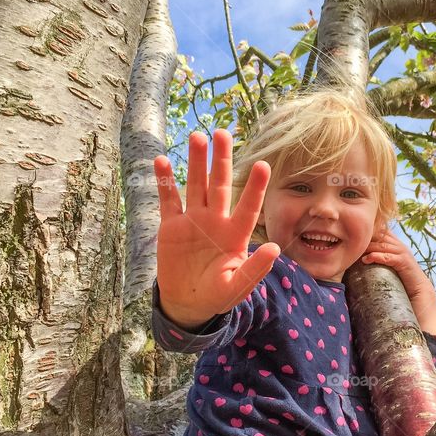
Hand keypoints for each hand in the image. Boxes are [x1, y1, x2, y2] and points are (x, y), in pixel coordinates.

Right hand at [154, 130, 279, 327]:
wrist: (188, 303)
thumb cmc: (217, 295)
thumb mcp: (236, 287)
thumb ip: (254, 269)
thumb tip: (274, 248)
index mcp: (235, 234)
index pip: (247, 206)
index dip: (255, 187)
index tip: (263, 165)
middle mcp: (216, 221)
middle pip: (220, 185)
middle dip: (221, 160)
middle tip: (222, 133)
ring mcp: (193, 221)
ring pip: (196, 185)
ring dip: (196, 163)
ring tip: (197, 137)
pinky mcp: (171, 226)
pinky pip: (168, 200)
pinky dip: (164, 181)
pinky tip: (161, 161)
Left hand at [361, 228, 435, 335]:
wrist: (419, 293)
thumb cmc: (401, 283)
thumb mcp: (388, 268)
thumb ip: (378, 260)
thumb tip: (358, 262)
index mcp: (395, 245)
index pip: (380, 232)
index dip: (366, 234)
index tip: (351, 239)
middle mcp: (399, 246)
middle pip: (379, 236)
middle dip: (365, 238)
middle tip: (349, 244)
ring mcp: (403, 253)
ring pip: (382, 245)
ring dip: (367, 247)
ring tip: (354, 252)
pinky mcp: (405, 262)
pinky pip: (389, 256)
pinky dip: (377, 256)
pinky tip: (366, 260)